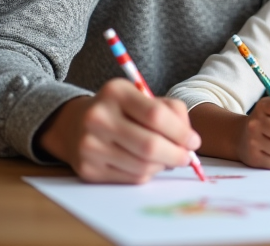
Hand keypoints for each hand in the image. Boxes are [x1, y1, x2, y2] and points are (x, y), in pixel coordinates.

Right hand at [38, 78, 200, 183]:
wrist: (76, 124)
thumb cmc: (121, 109)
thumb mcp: (143, 97)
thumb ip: (172, 111)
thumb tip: (190, 142)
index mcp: (115, 92)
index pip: (156, 115)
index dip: (181, 132)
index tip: (194, 141)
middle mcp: (98, 117)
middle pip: (149, 145)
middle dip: (176, 154)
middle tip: (187, 157)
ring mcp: (89, 145)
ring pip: (142, 166)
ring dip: (163, 165)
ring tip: (166, 158)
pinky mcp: (87, 169)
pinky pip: (131, 178)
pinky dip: (147, 174)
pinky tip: (147, 164)